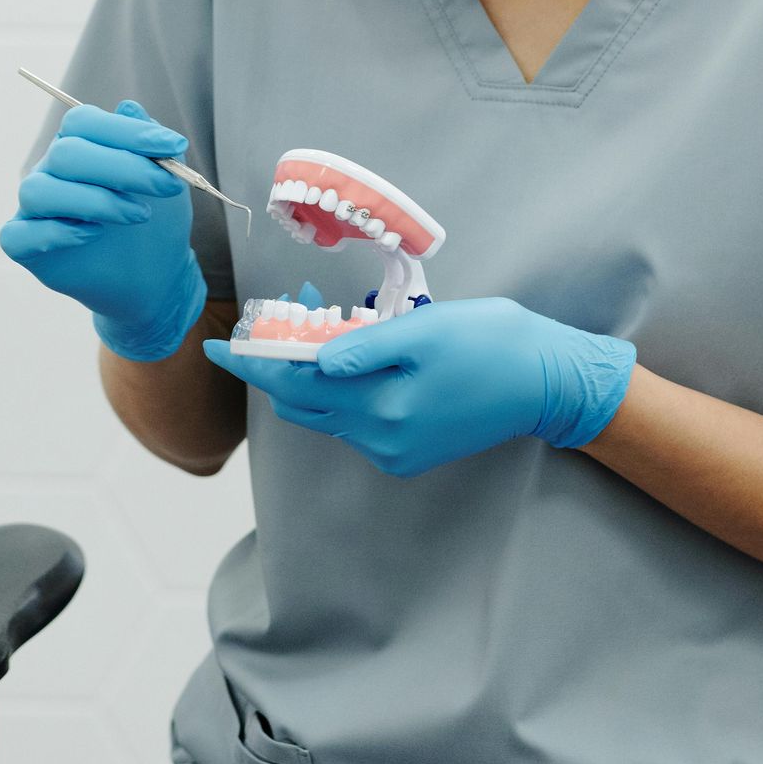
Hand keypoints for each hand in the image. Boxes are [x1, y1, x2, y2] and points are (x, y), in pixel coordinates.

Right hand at [0, 99, 206, 362]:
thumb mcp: (164, 180)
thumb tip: (130, 107)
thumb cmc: (154, 221)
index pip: (84, 122)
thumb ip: (149, 144)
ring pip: (39, 191)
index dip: (126, 131)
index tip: (172, 146)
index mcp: (80, 146)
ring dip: (93, 200)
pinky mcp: (26, 246)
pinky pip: (18, 234)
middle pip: (66, 154)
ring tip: (137, 215)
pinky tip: (91, 236)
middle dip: (121, 167)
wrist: (153, 277)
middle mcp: (51, 171)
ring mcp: (35, 209)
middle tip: (164, 186)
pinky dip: (54, 232)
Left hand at [204, 297, 635, 475]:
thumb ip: (363, 349)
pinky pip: (356, 419)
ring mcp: (395, 450)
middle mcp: (380, 439)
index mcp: (380, 409)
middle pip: (304, 403)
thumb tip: (312, 361)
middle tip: (279, 313)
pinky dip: (342, 388)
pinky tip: (352, 354)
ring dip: (312, 371)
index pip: (294, 386)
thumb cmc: (492, 342)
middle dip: (281, 361)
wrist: (547, 381)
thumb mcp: (425, 330)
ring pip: (329, 410)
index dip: (252, 363)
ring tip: (317, 321)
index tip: (215, 346)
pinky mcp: (410, 450)